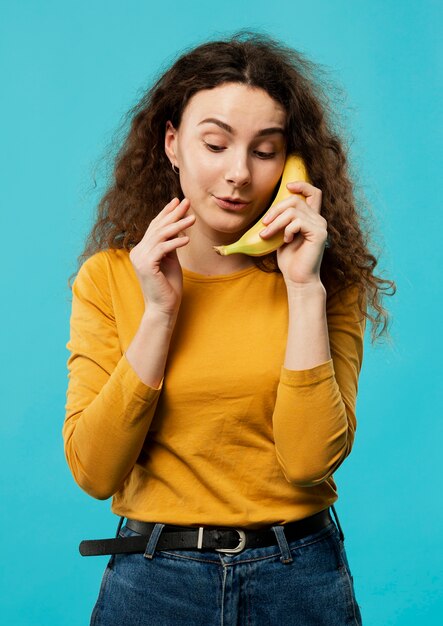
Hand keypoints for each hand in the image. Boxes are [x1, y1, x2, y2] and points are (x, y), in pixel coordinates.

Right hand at [129, 198, 194, 318]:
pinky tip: (187, 239)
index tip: (178, 201)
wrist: (163, 308)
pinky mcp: (146, 265)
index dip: (166, 213)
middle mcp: (137, 252)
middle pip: (157, 228)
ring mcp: (140, 258)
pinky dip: (175, 242)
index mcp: (141, 250)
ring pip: (160, 236)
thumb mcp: (171, 261)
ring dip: (178, 226)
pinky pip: (163, 249)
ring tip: (193, 219)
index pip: (154, 227)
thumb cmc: (168, 286)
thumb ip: (170, 245)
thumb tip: (177, 228)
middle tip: (187, 202)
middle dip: (173, 214)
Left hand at [260, 181, 327, 286]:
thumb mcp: (281, 235)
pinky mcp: (319, 234)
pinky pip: (298, 222)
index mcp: (311, 218)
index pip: (313, 192)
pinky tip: (286, 241)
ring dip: (276, 222)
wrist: (298, 279)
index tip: (287, 186)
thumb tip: (267, 210)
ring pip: (293, 210)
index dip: (301, 185)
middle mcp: (318, 219)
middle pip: (295, 199)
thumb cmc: (290, 260)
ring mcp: (320, 226)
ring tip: (267, 235)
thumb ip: (281, 221)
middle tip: (264, 224)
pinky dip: (287, 230)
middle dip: (275, 209)